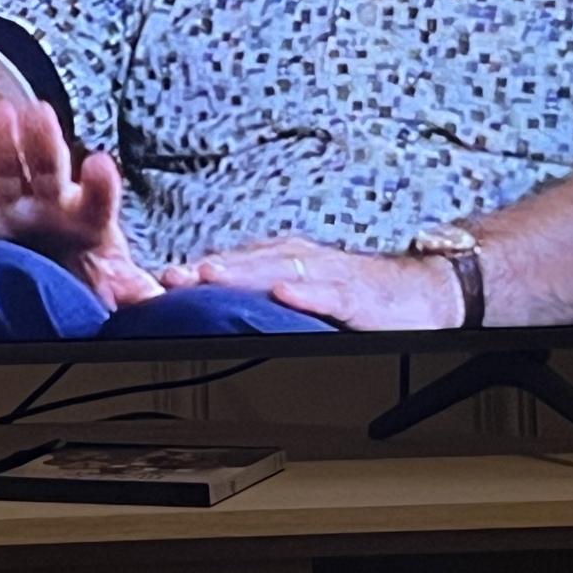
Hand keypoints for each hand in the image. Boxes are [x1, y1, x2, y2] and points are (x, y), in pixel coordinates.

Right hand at [0, 100, 160, 308]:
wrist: (54, 282)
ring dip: (1, 143)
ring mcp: (12, 207)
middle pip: (47, 169)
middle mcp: (48, 203)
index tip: (100, 163)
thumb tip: (156, 301)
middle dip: (44, 143)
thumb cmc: (90, 280)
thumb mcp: (117, 287)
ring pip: (6, 171)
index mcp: (87, 220)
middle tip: (42, 113)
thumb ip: (134, 291)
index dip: (99, 185)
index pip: (96, 200)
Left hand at [158, 236, 462, 330]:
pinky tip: (283, 295)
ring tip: (208, 276)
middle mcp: (296, 259)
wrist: (417, 292)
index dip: (192, 272)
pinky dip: (304, 292)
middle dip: (203, 269)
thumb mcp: (297, 294)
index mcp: (277, 260)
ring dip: (240, 273)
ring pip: (276, 270)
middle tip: (168, 277)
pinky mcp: (355, 293)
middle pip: (242, 263)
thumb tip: (210, 312)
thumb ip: (258, 299)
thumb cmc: (350, 293)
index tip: (155, 282)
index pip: (227, 265)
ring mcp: (325, 273)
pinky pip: (327, 292)